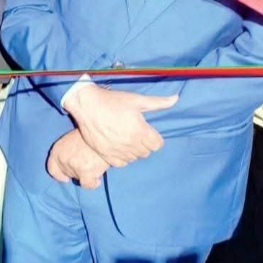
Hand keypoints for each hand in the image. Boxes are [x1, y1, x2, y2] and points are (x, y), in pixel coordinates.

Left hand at [47, 129, 109, 188]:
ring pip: (78, 178)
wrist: (102, 133)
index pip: (52, 168)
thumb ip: (67, 152)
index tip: (65, 178)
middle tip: (87, 165)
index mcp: (57, 150)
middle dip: (76, 172)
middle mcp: (62, 159)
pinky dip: (92, 183)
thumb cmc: (89, 135)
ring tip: (95, 165)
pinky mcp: (85, 172)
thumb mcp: (72, 139)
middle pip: (67, 173)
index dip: (59, 175)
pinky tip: (97, 180)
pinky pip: (87, 184)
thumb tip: (71, 162)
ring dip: (86, 175)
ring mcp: (73, 166)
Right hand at [63, 83, 177, 166]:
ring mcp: (117, 150)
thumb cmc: (112, 100)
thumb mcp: (136, 100)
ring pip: (133, 158)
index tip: (145, 130)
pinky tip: (116, 146)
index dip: (153, 137)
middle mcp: (130, 143)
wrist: (86, 104)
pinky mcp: (105, 153)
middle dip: (143, 144)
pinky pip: (120, 163)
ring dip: (132, 151)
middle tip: (134, 133)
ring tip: (124, 138)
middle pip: (146, 152)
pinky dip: (121, 157)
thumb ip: (158, 102)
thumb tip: (176, 98)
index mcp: (140, 130)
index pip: (157, 145)